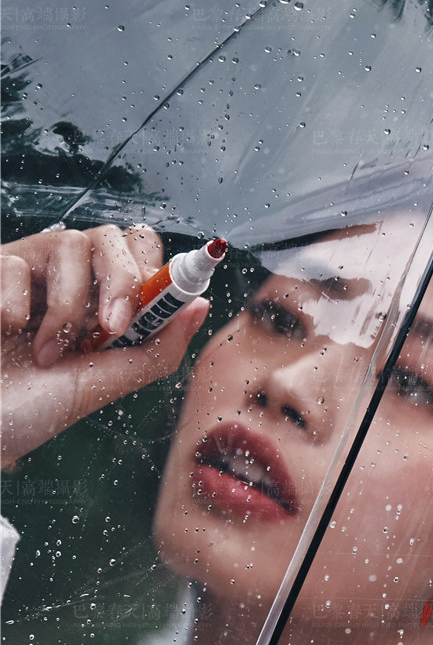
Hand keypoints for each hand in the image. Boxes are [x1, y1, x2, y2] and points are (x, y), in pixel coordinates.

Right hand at [1, 224, 208, 467]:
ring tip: (46, 352)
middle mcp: (70, 279)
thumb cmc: (34, 408)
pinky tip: (7, 333)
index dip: (155, 272)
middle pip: (115, 236)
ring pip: (71, 243)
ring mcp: (30, 270)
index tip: (152, 310)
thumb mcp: (105, 383)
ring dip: (67, 307)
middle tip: (112, 326)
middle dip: (122, 280)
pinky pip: (17, 263)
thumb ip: (157, 349)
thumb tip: (201, 306)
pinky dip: (15, 308)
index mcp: (103, 302)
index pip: (142, 253)